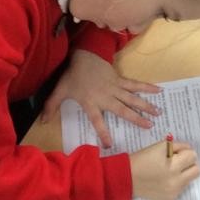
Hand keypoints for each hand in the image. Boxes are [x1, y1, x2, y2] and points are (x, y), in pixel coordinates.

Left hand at [40, 51, 161, 147]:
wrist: (83, 54)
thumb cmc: (72, 76)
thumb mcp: (60, 91)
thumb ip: (51, 107)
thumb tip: (41, 122)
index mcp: (91, 102)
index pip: (97, 120)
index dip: (103, 132)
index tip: (109, 145)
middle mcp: (105, 96)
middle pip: (122, 109)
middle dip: (136, 118)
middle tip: (149, 126)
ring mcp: (114, 87)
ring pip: (132, 98)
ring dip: (145, 105)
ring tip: (158, 113)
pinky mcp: (119, 79)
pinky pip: (134, 84)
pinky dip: (146, 87)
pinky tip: (158, 90)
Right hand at [130, 139, 199, 199]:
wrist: (128, 177)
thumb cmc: (144, 159)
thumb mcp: (161, 146)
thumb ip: (179, 146)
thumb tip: (189, 150)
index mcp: (174, 166)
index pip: (193, 156)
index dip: (186, 152)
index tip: (178, 153)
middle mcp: (176, 182)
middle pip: (196, 170)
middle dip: (189, 164)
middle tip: (178, 161)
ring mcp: (174, 192)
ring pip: (189, 180)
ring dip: (183, 173)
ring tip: (169, 170)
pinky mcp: (170, 199)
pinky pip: (181, 188)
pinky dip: (176, 182)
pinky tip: (164, 180)